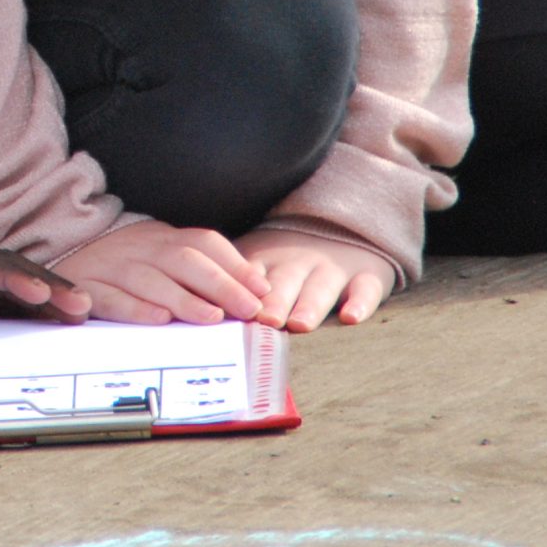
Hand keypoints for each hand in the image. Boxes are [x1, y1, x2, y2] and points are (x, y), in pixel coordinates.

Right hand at [55, 219, 269, 324]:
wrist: (59, 252)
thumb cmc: (123, 264)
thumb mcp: (160, 257)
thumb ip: (200, 272)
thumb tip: (253, 292)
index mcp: (160, 237)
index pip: (203, 242)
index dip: (235, 265)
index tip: (261, 290)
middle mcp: (138, 246)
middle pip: (182, 259)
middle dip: (220, 284)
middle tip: (247, 309)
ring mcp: (110, 265)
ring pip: (149, 278)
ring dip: (183, 298)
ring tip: (211, 318)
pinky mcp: (85, 287)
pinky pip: (109, 297)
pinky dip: (134, 308)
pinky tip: (158, 320)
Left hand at [236, 228, 395, 330]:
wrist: (345, 224)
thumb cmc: (289, 256)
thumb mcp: (258, 259)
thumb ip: (230, 282)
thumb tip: (180, 309)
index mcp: (268, 261)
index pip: (249, 277)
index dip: (238, 291)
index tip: (225, 308)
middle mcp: (298, 264)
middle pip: (284, 285)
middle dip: (272, 302)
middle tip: (261, 319)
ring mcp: (332, 270)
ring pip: (320, 289)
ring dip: (309, 305)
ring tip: (298, 323)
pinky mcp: (366, 276)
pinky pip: (365, 290)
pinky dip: (360, 303)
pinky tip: (350, 317)